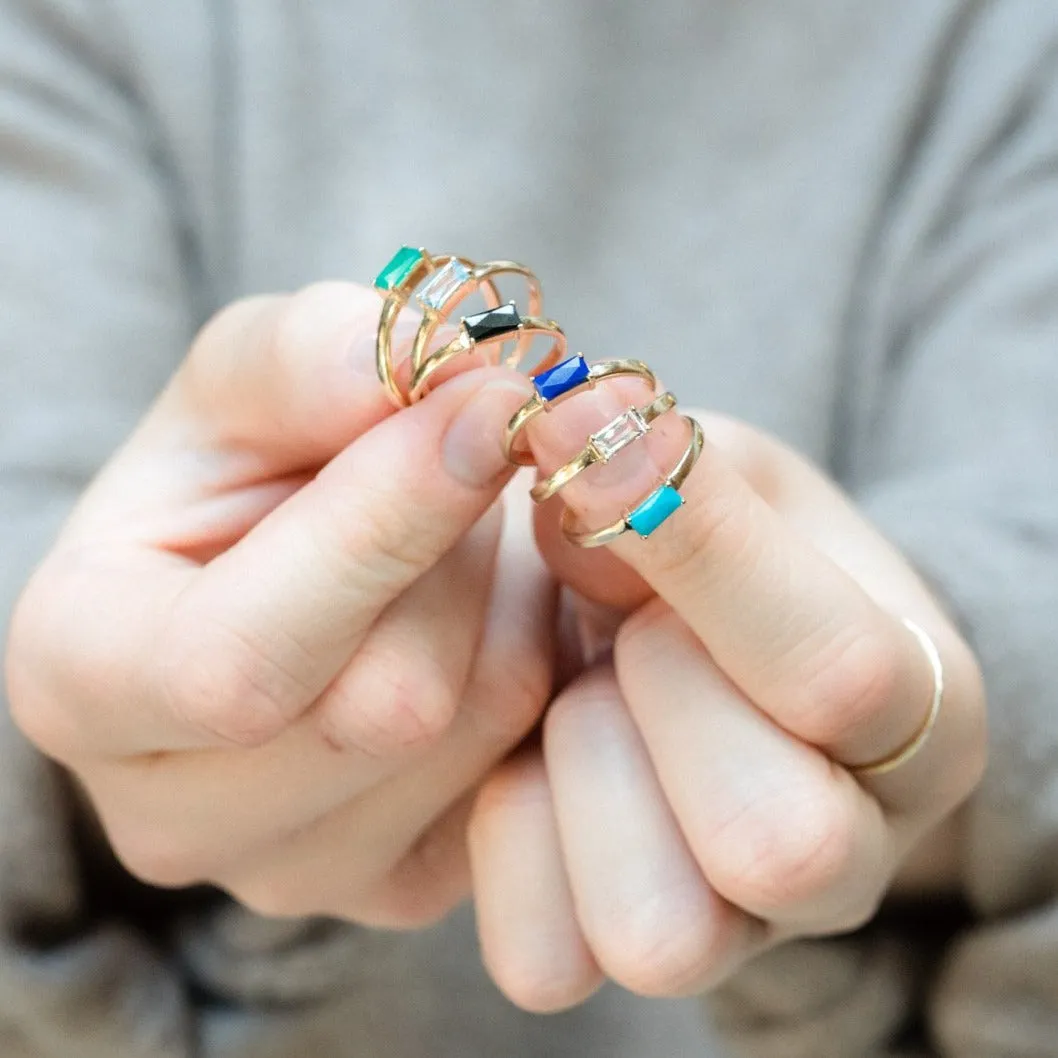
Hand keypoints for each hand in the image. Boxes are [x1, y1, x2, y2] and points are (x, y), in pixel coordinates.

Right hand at [6, 282, 554, 926]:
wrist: (295, 563)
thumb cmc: (248, 468)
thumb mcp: (249, 380)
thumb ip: (318, 356)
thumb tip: (448, 367)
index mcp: (81, 680)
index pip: (236, 660)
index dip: (382, 524)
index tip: (490, 404)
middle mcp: (171, 813)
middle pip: (383, 704)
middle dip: (453, 557)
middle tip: (458, 477)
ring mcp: (291, 870)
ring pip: (474, 727)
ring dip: (505, 600)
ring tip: (457, 551)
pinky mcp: (401, 882)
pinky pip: (522, 766)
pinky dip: (534, 662)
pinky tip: (485, 617)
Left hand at [468, 375, 986, 1008]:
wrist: (682, 641)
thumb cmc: (708, 551)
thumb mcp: (713, 476)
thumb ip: (661, 466)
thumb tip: (575, 429)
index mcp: (923, 713)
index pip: (839, 669)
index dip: (701, 554)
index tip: (593, 452)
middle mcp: (856, 851)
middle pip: (774, 842)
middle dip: (657, 695)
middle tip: (630, 630)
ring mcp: (747, 932)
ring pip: (661, 932)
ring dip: (584, 777)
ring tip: (583, 698)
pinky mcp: (629, 953)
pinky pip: (548, 957)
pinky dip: (512, 841)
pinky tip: (533, 759)